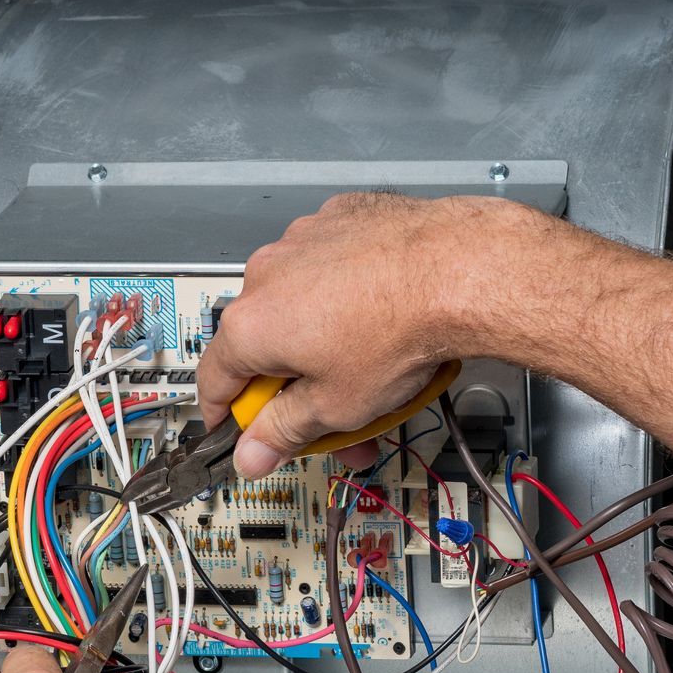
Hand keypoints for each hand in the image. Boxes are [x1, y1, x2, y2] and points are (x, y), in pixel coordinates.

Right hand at [198, 190, 552, 479]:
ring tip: (366, 368)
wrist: (458, 269)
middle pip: (263, 343)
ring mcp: (302, 239)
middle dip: (293, 387)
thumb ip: (284, 432)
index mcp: (251, 324)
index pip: (215, 379)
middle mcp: (266, 273)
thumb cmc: (398, 332)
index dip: (223, 412)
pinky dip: (343, 293)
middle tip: (328, 418)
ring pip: (297, 302)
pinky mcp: (340, 217)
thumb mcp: (336, 407)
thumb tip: (253, 455)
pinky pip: (329, 265)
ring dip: (319, 339)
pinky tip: (377, 315)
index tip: (233, 429)